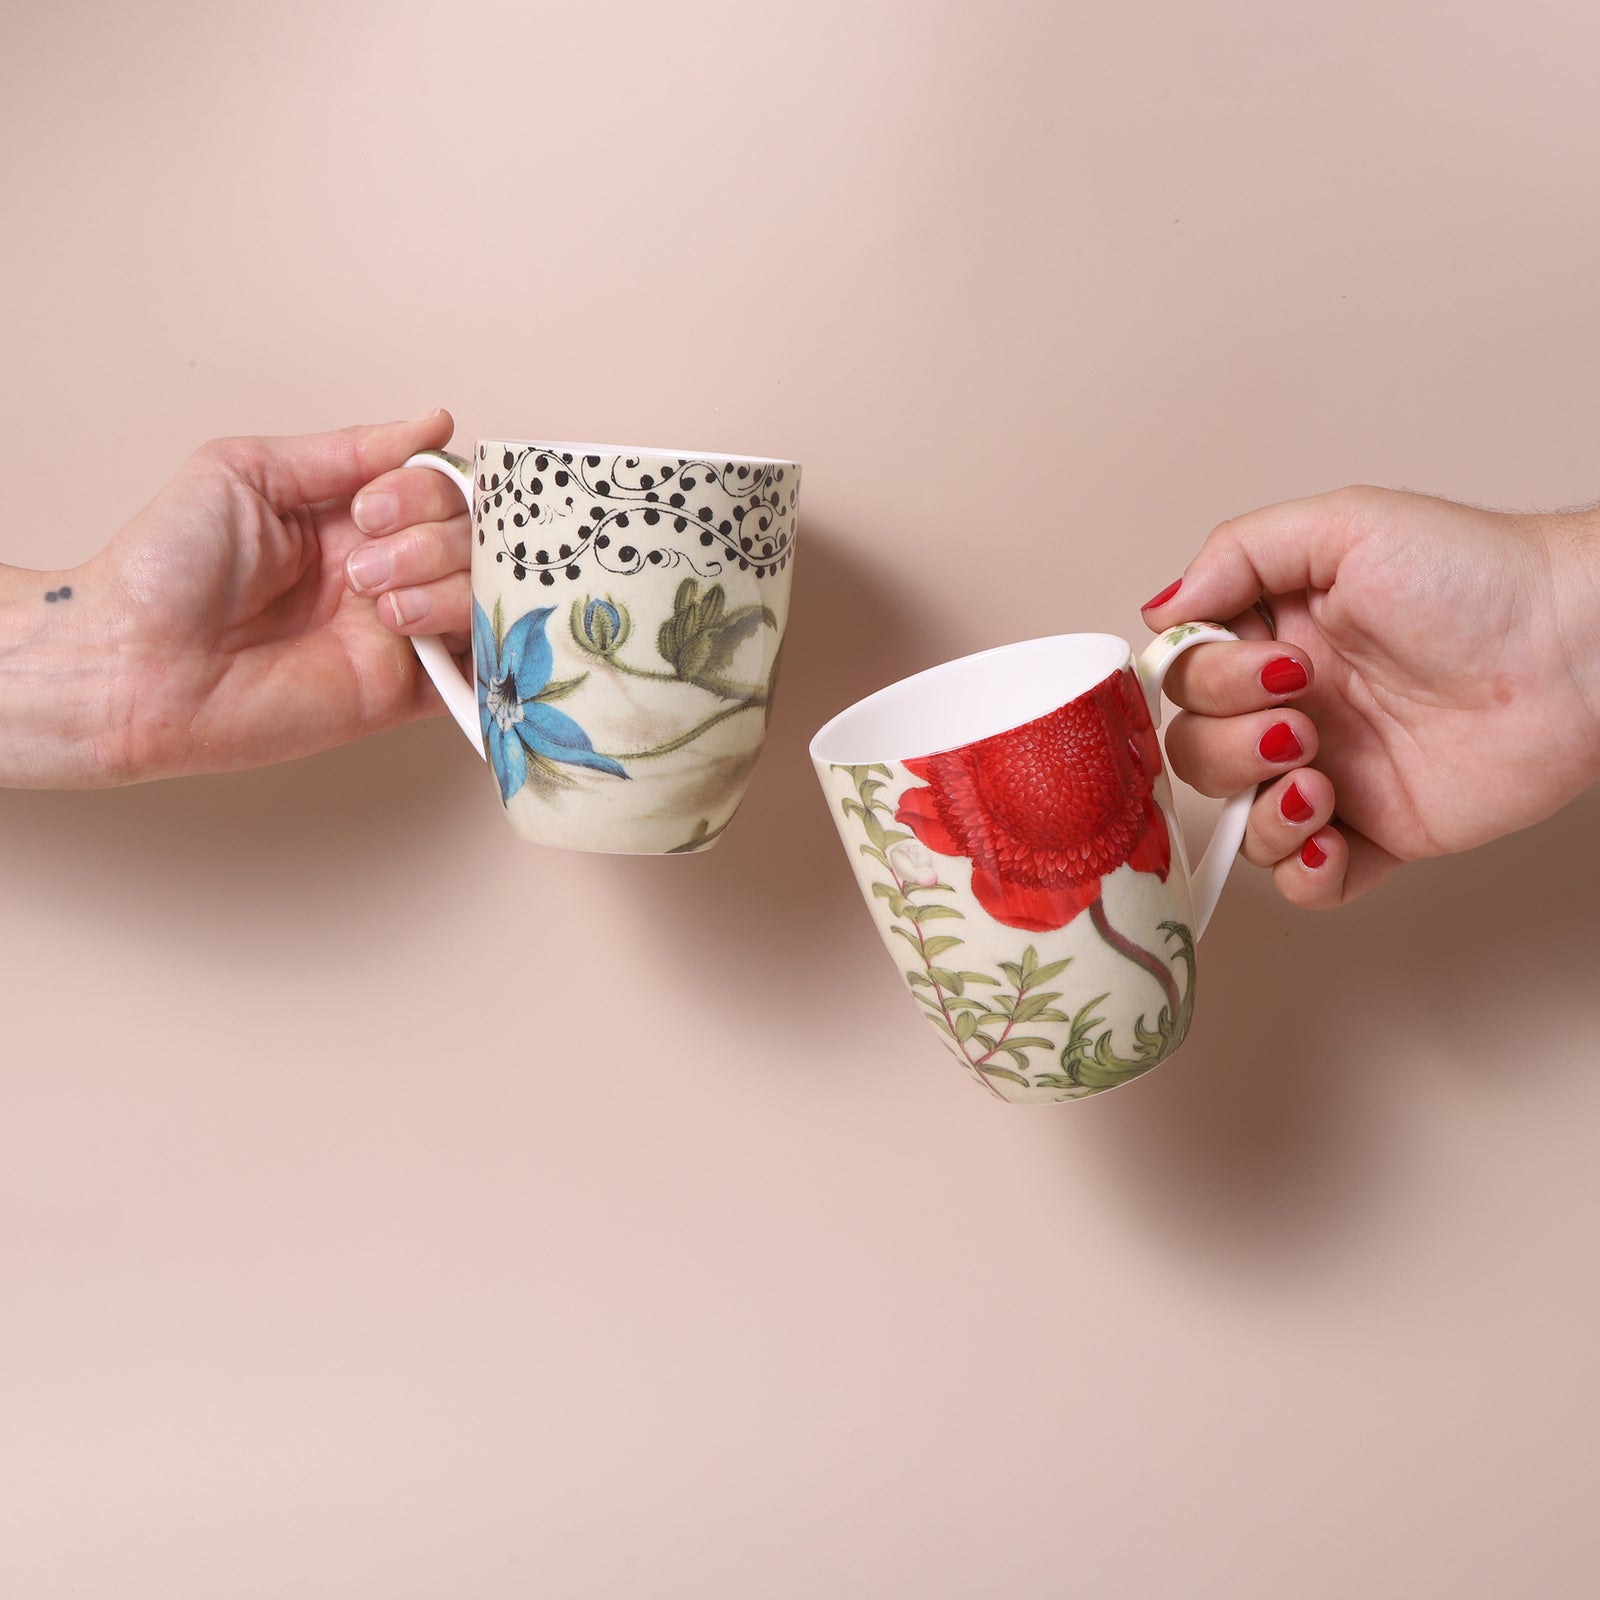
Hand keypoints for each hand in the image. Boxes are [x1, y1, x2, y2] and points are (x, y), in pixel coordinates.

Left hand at [3, 412, 468, 786]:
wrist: (134, 661)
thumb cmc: (166, 568)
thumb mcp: (249, 472)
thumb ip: (347, 450)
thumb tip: (433, 423)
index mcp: (352, 519)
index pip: (440, 489)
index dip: (426, 488)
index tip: (368, 505)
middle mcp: (385, 573)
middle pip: (471, 537)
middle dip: (431, 535)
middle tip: (361, 561)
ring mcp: (398, 635)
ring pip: (482, 594)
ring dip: (439, 582)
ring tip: (374, 601)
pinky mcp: (402, 694)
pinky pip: (476, 671)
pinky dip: (476, 647)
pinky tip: (414, 627)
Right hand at [1142, 486, 1599, 905]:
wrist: (1577, 648)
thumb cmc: (1477, 576)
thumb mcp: (1347, 525)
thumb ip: (1238, 553)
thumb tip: (1160, 610)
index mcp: (1275, 640)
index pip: (1186, 681)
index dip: (1208, 684)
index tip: (1279, 664)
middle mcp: (1295, 710)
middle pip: (1197, 755)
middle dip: (1234, 746)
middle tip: (1307, 719)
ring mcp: (1333, 776)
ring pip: (1238, 822)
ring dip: (1262, 811)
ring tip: (1323, 784)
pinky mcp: (1380, 833)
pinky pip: (1306, 882)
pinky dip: (1300, 875)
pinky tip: (1327, 843)